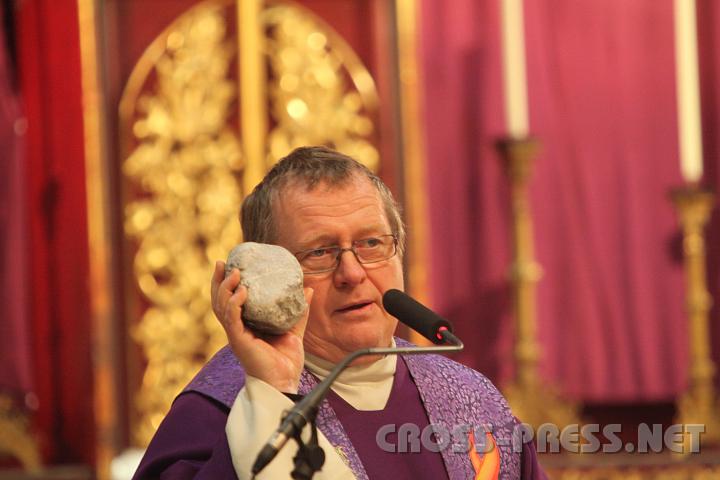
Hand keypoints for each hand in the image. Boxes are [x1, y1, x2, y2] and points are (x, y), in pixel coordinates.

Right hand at [211, 260, 312, 392]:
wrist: (285, 382)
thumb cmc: (285, 361)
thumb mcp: (293, 330)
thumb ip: (298, 310)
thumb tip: (308, 289)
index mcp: (244, 325)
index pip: (228, 300)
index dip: (225, 283)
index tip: (230, 264)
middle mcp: (236, 329)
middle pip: (218, 301)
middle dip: (218, 281)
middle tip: (223, 262)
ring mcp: (236, 335)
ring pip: (221, 308)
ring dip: (225, 288)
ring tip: (234, 273)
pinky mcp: (239, 341)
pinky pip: (233, 320)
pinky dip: (235, 304)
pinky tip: (242, 292)